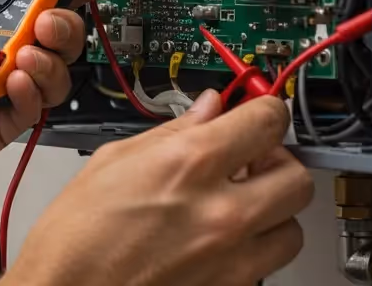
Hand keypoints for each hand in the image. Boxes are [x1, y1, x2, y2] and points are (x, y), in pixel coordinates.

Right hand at [4, 93, 312, 285]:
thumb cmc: (75, 237)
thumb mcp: (114, 160)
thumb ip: (173, 131)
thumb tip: (206, 111)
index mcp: (190, 164)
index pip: (268, 120)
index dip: (267, 108)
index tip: (261, 109)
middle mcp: (221, 212)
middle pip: (297, 176)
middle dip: (278, 162)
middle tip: (252, 159)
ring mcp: (230, 259)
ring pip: (292, 227)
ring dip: (273, 211)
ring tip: (240, 205)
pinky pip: (266, 263)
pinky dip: (252, 248)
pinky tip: (221, 238)